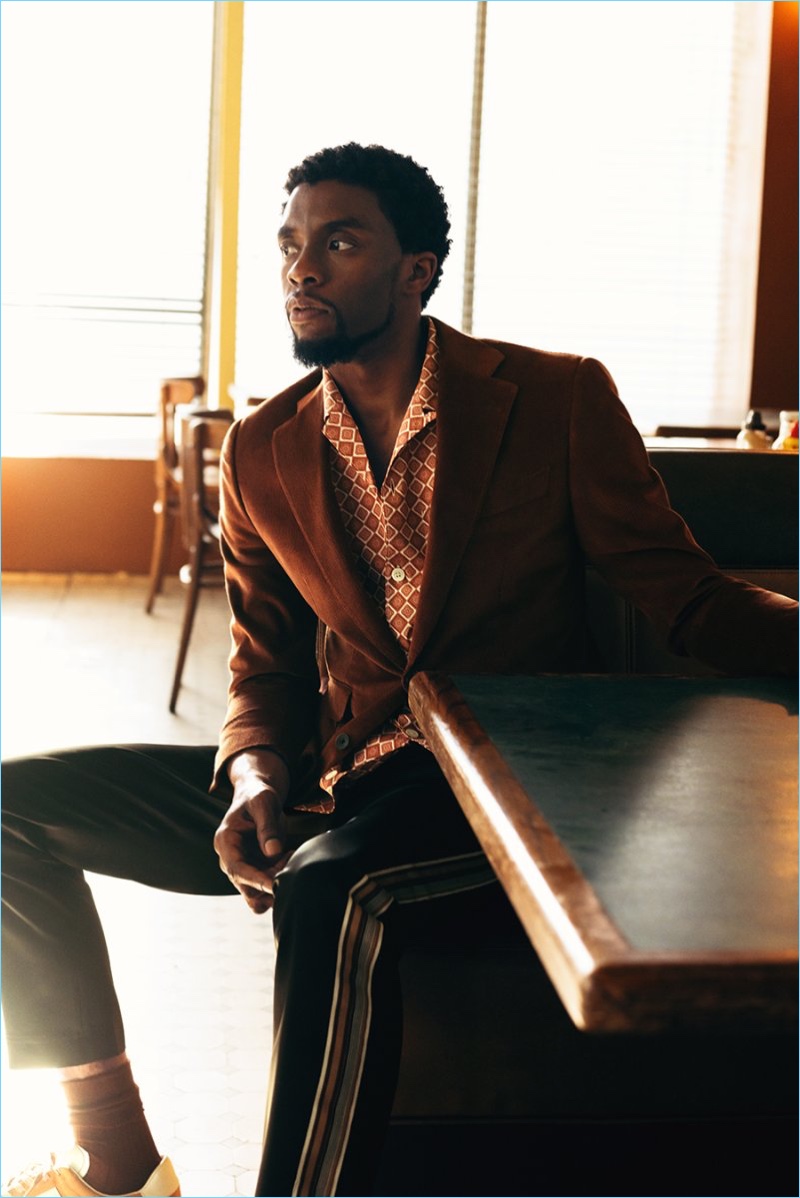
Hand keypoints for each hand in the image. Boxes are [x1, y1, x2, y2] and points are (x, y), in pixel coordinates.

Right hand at [214, 749, 291, 913]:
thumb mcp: (263, 803)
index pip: (236, 869)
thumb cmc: (257, 795)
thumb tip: (273, 852)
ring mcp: (243, 865)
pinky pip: (266, 884)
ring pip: (257, 892)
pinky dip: (279, 878)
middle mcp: (230, 858)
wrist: (258, 794)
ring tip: (290, 858)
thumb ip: (268, 827)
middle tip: (290, 863)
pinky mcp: (255, 868)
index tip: (274, 885)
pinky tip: (289, 858)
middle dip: (269, 882)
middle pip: (245, 887)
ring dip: (275, 883)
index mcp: (225, 842)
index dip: (255, 880)